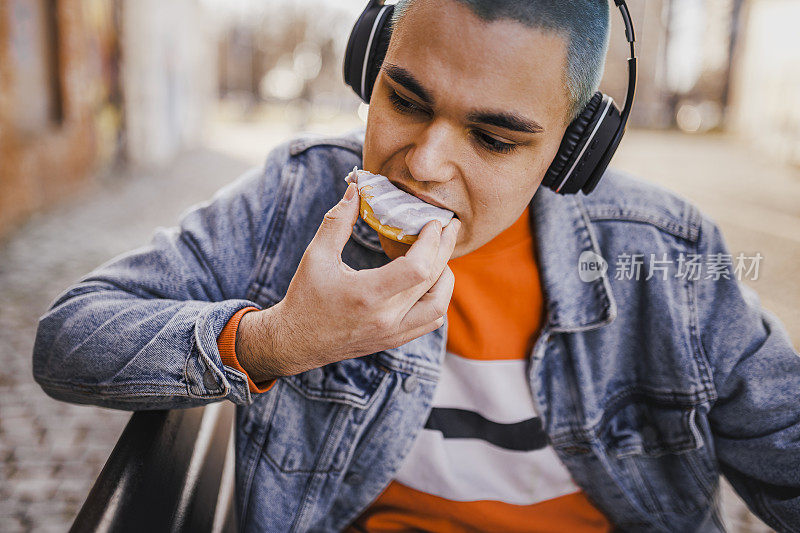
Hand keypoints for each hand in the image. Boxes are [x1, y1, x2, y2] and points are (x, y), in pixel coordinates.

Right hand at [236, 182, 459, 381]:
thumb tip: (357, 189)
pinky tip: (430, 279)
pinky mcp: (394, 339)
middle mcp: (385, 317)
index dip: (432, 243)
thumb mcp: (316, 255)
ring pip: (439, 305)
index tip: (432, 222)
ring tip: (440, 253)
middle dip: (445, 248)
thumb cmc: (305, 296)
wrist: (297, 342)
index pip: (417, 269)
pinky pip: (430, 320)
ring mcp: (393, 332)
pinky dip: (438, 298)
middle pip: (433, 281)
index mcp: (367, 294)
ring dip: (445, 276)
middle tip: (448, 226)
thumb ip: (338, 220)